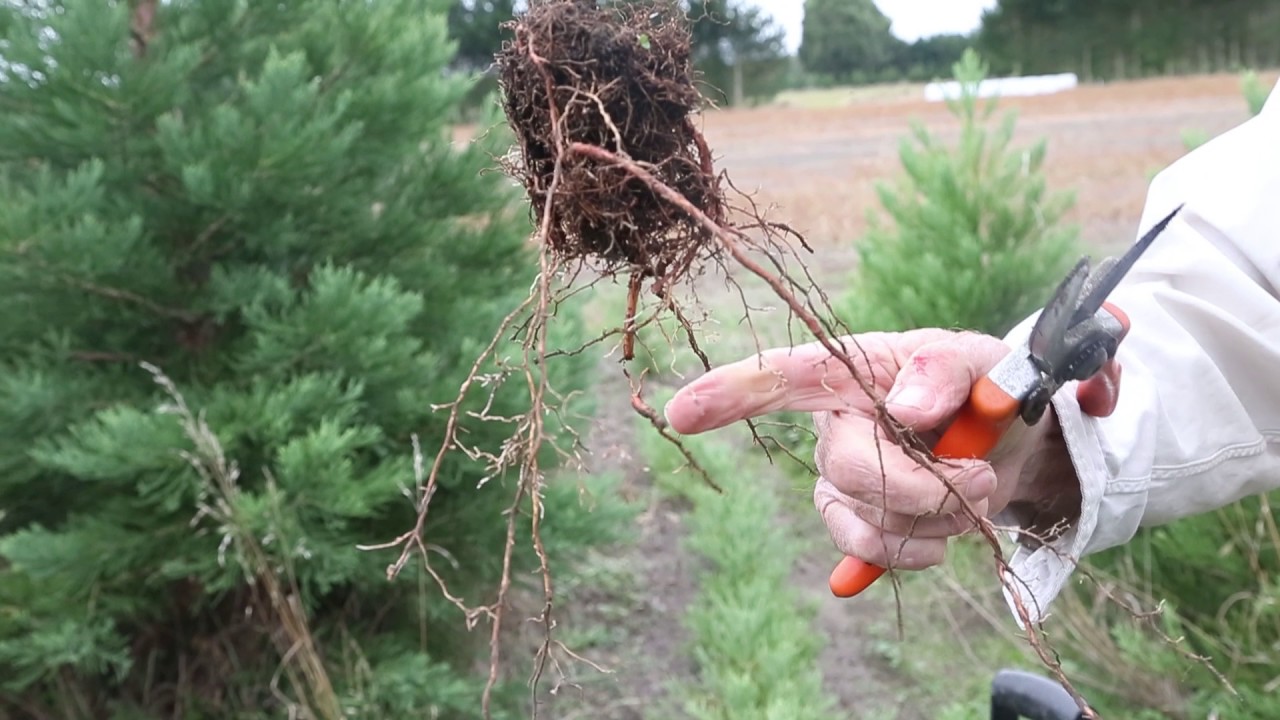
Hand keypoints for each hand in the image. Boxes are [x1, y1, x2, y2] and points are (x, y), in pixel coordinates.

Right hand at [662, 328, 1120, 572]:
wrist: (1005, 437)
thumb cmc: (979, 384)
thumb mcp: (976, 360)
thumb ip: (943, 372)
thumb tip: (905, 411)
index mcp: (847, 372)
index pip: (779, 378)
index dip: (729, 393)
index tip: (679, 413)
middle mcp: (832, 425)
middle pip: (847, 469)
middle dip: (921, 487)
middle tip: (978, 476)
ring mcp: (838, 478)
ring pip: (868, 520)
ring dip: (938, 518)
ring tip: (973, 492)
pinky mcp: (856, 521)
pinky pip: (872, 552)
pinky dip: (920, 551)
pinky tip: (942, 533)